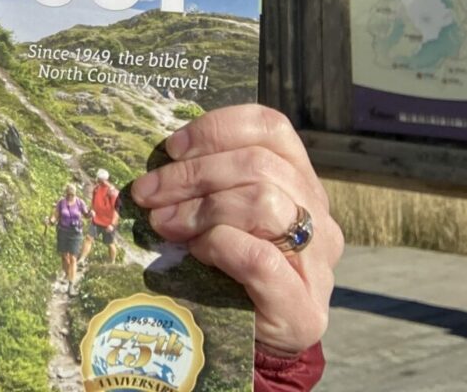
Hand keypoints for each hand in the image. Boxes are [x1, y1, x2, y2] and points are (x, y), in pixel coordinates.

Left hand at [129, 105, 341, 355]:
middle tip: (148, 193)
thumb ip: (209, 180)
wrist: (252, 339)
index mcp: (299, 181)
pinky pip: (259, 257)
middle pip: (259, 165)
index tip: (173, 147)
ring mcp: (318, 264)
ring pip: (264, 203)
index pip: (271, 128)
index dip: (218, 128)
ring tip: (164, 223)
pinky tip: (197, 251)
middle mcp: (318, 216)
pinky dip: (219, 245)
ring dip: (201, 208)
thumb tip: (160, 155)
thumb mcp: (221, 210)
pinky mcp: (304, 309)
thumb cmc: (227, 265)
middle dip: (192, 174)